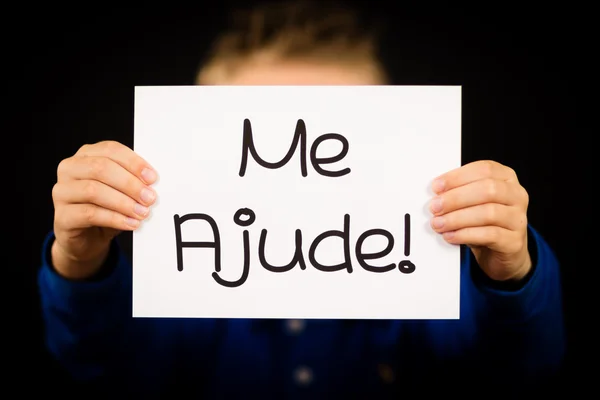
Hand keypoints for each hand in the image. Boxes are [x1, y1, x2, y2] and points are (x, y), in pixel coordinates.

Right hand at [51, 140, 157, 278]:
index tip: (152, 178)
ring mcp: (62, 192)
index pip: (110, 150)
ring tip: (142, 213)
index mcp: (86, 156)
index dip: (133, 162)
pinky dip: (114, 218)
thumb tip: (152, 184)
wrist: (87, 239)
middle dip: (130, 183)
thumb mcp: (121, 191)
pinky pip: (89, 214)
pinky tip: (130, 223)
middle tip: (150, 198)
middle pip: (100, 168)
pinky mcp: (62, 216)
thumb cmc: (106, 209)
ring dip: (123, 202)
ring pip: (94, 190)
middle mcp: (70, 169)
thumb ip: (133, 181)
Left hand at [429, 160, 530, 280]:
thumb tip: (435, 194)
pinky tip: (450, 236)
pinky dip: (466, 234)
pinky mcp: (515, 241)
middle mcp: (517, 195)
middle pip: (488, 190)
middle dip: (456, 198)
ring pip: (489, 213)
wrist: (502, 251)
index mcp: (506, 178)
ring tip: (438, 224)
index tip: (436, 187)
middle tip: (435, 207)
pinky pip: (490, 235)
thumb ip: (459, 193)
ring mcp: (518, 218)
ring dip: (458, 218)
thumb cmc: (482, 222)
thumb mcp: (472, 202)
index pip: (484, 170)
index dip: (458, 177)